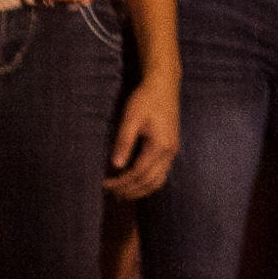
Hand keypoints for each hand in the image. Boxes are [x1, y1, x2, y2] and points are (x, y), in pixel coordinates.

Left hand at [104, 67, 178, 199]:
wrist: (164, 85)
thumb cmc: (145, 99)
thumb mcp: (131, 118)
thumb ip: (124, 142)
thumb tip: (116, 166)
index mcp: (160, 145)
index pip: (138, 173)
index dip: (121, 182)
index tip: (104, 184)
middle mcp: (170, 152)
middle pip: (149, 181)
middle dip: (130, 190)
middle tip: (111, 193)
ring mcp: (173, 151)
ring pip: (158, 180)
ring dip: (141, 190)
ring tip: (123, 193)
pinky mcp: (171, 148)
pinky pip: (162, 173)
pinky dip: (149, 182)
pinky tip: (137, 182)